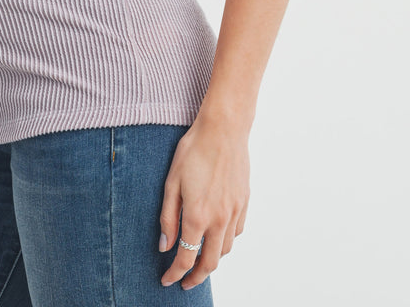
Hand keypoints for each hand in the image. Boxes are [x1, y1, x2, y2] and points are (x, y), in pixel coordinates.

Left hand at [158, 112, 249, 289]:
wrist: (223, 129)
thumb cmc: (193, 150)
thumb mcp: (171, 182)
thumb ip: (168, 217)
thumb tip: (164, 246)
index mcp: (198, 216)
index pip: (186, 257)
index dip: (175, 273)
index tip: (167, 280)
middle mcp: (219, 219)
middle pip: (210, 263)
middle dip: (196, 277)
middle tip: (185, 281)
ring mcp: (235, 212)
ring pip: (225, 249)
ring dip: (212, 259)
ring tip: (199, 258)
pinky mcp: (244, 202)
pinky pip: (237, 232)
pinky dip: (226, 241)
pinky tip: (217, 236)